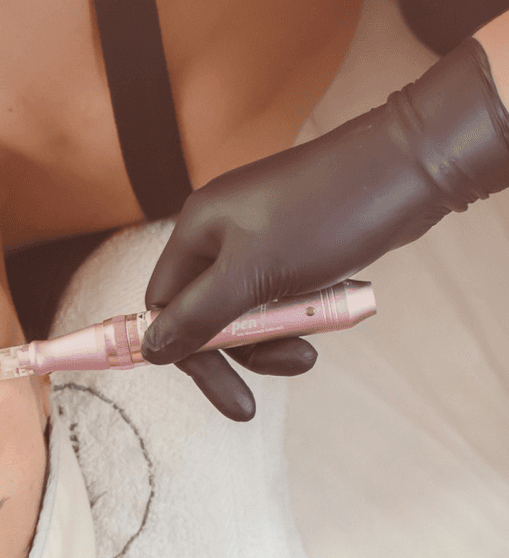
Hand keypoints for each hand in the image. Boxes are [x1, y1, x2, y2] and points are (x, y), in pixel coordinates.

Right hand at [142, 39, 508, 419]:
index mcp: (195, 231)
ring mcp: (256, 236)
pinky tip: (327, 314)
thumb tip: (151, 351)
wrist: (407, 167)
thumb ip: (197, 317)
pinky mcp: (292, 242)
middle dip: (244, 350)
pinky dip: (298, 314)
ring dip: (277, 337)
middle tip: (290, 370)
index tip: (226, 389)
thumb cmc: (325, 216)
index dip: (188, 351)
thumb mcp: (252, 275)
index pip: (165, 307)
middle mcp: (218, 232)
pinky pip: (278, 294)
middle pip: (207, 313)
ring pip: (247, 309)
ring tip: (314, 349)